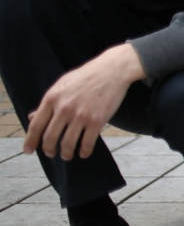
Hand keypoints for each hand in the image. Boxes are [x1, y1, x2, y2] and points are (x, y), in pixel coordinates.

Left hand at [24, 44, 144, 160]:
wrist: (112, 70)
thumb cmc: (86, 76)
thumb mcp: (62, 85)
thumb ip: (48, 102)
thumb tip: (32, 117)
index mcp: (52, 98)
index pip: (36, 125)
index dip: (30, 141)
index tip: (29, 151)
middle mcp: (64, 108)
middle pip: (50, 138)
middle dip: (49, 150)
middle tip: (51, 154)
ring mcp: (81, 115)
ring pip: (67, 143)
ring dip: (66, 154)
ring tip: (67, 155)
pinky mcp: (97, 120)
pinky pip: (87, 143)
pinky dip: (84, 151)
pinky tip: (84, 153)